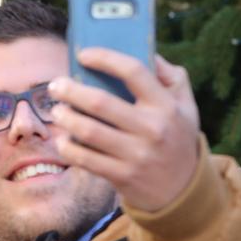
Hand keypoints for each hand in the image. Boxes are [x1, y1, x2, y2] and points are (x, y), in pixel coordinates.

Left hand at [48, 51, 201, 212]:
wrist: (183, 190)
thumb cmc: (177, 137)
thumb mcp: (185, 105)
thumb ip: (170, 77)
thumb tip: (148, 51)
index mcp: (166, 105)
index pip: (133, 72)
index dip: (105, 59)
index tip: (84, 54)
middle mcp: (152, 128)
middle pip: (100, 102)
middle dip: (71, 90)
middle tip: (55, 85)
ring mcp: (136, 154)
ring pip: (88, 131)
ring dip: (65, 118)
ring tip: (57, 110)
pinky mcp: (122, 175)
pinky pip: (85, 159)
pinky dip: (68, 147)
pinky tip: (62, 139)